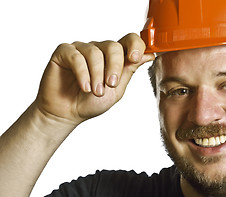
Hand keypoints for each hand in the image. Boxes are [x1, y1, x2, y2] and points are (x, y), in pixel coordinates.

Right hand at [35, 33, 154, 124]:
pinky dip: (83, 73)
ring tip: (95, 91)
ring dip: (97, 75)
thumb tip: (149, 54)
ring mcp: (81, 49)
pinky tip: (84, 86)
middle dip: (115, 67)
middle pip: (113, 46)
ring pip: (95, 52)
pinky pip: (76, 56)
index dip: (136, 45)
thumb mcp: (117, 89)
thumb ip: (129, 71)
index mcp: (114, 57)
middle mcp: (99, 49)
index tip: (136, 58)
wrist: (68, 113)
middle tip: (111, 84)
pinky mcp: (64, 52)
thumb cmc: (91, 102)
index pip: (130, 40)